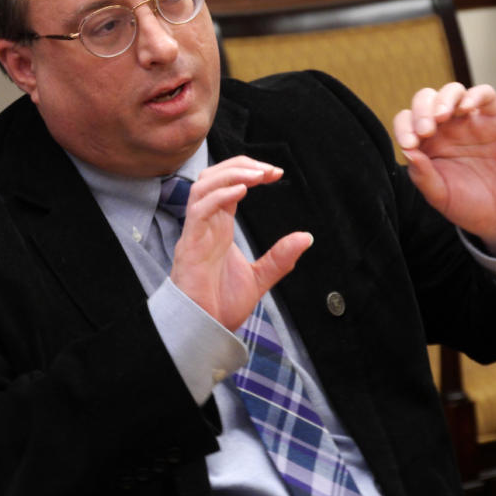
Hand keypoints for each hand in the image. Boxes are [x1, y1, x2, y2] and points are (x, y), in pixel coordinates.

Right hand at [169, 156, 313, 330]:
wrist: (202, 331)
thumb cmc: (219, 305)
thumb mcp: (259, 279)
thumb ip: (280, 258)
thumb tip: (306, 238)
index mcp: (219, 227)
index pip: (229, 185)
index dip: (250, 172)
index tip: (276, 173)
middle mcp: (206, 224)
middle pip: (213, 176)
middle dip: (240, 165)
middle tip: (270, 170)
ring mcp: (196, 232)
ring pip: (203, 186)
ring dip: (230, 175)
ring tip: (257, 176)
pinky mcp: (190, 245)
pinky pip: (199, 211)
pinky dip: (219, 196)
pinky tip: (240, 192)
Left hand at [392, 83, 495, 255]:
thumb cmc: (467, 205)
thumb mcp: (439, 195)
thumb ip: (422, 174)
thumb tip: (406, 150)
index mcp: (425, 144)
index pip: (406, 121)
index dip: (404, 127)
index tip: (409, 144)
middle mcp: (444, 129)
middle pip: (425, 99)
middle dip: (421, 110)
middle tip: (426, 131)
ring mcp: (469, 122)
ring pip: (452, 91)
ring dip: (444, 99)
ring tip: (442, 117)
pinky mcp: (495, 120)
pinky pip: (485, 94)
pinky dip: (475, 95)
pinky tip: (466, 108)